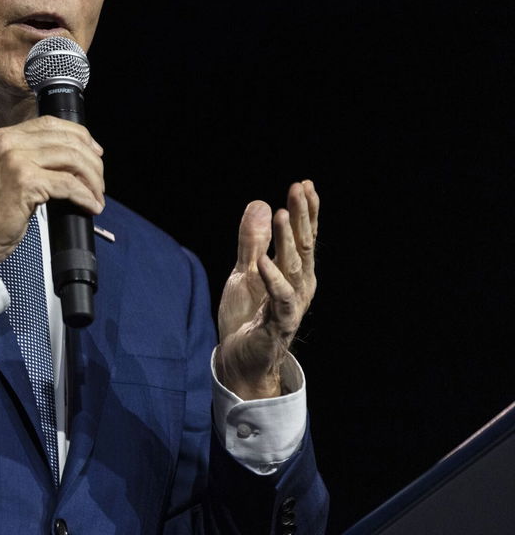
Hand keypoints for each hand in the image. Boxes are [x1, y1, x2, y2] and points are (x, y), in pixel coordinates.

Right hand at [0, 117, 104, 264]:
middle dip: (91, 160)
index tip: (93, 152)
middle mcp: (5, 143)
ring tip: (96, 195)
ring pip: (71, 158)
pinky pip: (68, 184)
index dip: (78, 136)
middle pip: (65, 138)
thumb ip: (22, 163)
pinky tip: (91, 206)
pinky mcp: (25, 182)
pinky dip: (85, 196)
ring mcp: (15, 160)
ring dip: (91, 179)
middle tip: (99, 180)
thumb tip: (60, 166)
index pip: (48, 124)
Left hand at [216, 180, 318, 398]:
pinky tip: (263, 261)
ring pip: (294, 268)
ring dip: (288, 241)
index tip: (304, 184)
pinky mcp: (278, 326)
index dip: (306, 212)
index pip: (303, 238)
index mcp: (293, 274)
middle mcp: (298, 288)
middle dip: (302, 217)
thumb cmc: (247, 317)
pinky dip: (272, 279)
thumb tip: (262, 204)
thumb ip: (253, 242)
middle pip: (303, 247)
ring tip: (283, 213)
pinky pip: (279, 300)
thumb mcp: (244, 272)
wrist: (240, 362)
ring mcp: (291, 306)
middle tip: (299, 188)